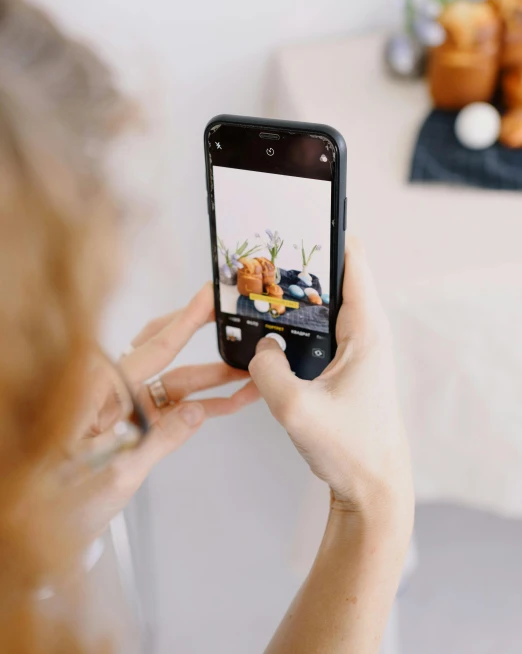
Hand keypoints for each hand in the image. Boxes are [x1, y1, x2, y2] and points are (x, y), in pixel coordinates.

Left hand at [78, 283, 258, 537]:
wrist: (42, 525)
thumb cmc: (57, 501)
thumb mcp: (113, 475)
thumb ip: (158, 442)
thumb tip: (195, 412)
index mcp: (97, 389)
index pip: (151, 348)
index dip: (185, 320)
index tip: (207, 297)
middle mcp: (110, 389)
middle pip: (163, 350)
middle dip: (202, 335)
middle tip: (232, 319)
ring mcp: (124, 405)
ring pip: (175, 380)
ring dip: (212, 379)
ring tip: (248, 372)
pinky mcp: (134, 422)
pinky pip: (172, 406)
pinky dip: (202, 406)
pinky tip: (231, 402)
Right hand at [249, 239, 412, 526]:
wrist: (373, 488)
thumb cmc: (349, 450)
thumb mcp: (297, 410)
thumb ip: (267, 370)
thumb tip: (257, 345)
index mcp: (366, 330)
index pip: (353, 260)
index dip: (325, 235)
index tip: (292, 221)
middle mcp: (366, 330)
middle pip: (332, 277)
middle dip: (297, 266)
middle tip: (259, 260)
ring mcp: (357, 347)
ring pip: (322, 304)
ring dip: (293, 298)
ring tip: (256, 291)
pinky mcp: (345, 364)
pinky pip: (318, 330)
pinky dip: (294, 325)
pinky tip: (266, 333)